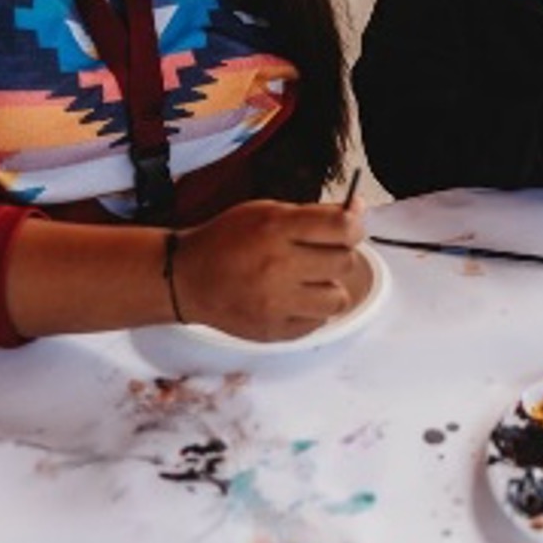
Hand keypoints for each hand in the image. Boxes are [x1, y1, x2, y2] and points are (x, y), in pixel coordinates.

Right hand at [172, 198, 367, 341]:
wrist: (185, 279)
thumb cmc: (226, 240)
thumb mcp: (265, 211)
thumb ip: (313, 213)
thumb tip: (357, 211)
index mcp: (275, 229)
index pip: (342, 229)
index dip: (354, 226)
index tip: (349, 228)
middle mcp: (277, 267)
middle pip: (344, 262)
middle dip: (338, 254)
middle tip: (319, 253)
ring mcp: (275, 303)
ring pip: (338, 298)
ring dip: (328, 287)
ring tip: (307, 279)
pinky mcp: (274, 331)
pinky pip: (318, 322)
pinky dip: (311, 310)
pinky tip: (291, 298)